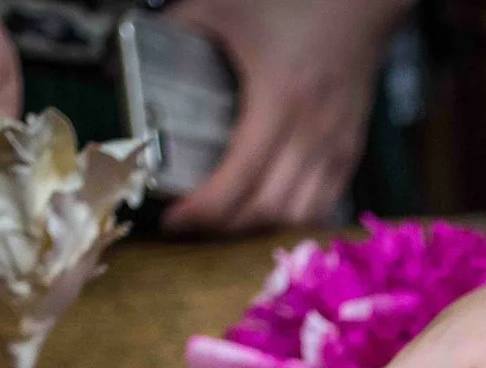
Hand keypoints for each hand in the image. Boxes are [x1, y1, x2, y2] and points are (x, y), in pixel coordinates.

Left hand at [160, 0, 403, 234]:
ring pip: (298, 216)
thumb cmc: (295, 5)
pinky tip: (268, 210)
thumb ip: (178, 30)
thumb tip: (126, 63)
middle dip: (224, 226)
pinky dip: (293, 218)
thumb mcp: (226, 7)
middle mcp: (311, 134)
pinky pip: (323, 206)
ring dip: (260, 226)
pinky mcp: (350, 152)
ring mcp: (336, 147)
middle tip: (193, 221)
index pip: (239, 179)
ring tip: (228, 218)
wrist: (359, 5)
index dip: (204, 209)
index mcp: (278, 100)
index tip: (174, 218)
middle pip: (267, 209)